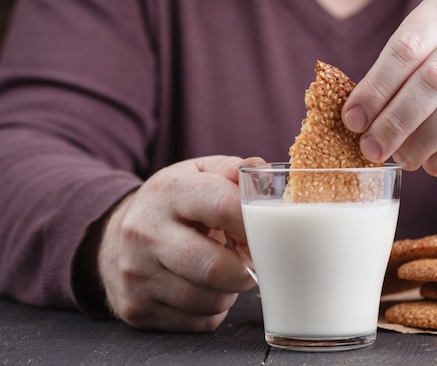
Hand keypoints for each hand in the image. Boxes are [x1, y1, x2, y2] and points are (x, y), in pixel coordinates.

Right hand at [98, 155, 261, 330]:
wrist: (113, 239)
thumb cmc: (173, 205)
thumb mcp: (197, 174)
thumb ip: (233, 170)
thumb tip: (263, 173)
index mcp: (167, 192)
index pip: (225, 208)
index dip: (257, 225)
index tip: (267, 234)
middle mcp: (145, 233)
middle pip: (216, 268)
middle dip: (246, 270)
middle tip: (251, 262)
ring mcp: (137, 276)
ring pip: (210, 301)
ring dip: (230, 291)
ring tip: (224, 271)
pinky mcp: (137, 309)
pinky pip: (199, 322)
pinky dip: (213, 309)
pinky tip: (204, 288)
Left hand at [342, 0, 436, 174]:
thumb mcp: (428, 47)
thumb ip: (393, 74)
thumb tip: (357, 119)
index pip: (406, 47)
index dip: (376, 88)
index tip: (353, 121)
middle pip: (433, 80)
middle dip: (396, 120)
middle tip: (372, 149)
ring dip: (422, 141)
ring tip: (402, 160)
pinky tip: (432, 166)